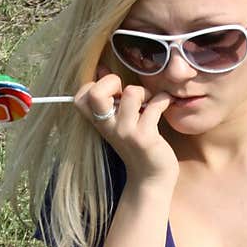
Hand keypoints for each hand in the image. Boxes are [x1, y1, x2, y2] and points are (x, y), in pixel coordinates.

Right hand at [74, 67, 178, 188]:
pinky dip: (163, 100)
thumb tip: (101, 68)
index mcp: (99, 123)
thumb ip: (110, 98)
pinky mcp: (146, 138)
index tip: (114, 94)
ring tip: (149, 102)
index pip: (81, 95)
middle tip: (127, 95)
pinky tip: (165, 104)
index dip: (97, 85)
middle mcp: (109, 127)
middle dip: (113, 82)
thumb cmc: (136, 146)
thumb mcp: (118, 123)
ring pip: (131, 92)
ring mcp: (126, 133)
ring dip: (145, 92)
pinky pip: (155, 105)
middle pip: (96, 93)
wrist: (151, 178)